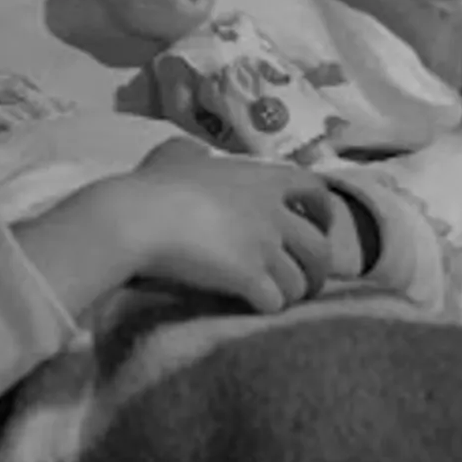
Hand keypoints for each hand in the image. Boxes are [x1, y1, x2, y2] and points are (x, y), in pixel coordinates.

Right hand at [115, 137, 339, 312]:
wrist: (137, 218)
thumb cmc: (153, 185)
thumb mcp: (178, 154)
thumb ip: (197, 153)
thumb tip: (194, 153)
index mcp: (262, 179)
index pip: (316, 190)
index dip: (324, 211)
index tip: (318, 226)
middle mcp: (272, 213)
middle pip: (319, 247)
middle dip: (317, 269)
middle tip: (303, 281)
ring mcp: (264, 247)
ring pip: (300, 281)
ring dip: (292, 294)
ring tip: (278, 301)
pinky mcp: (250, 279)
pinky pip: (275, 302)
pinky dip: (268, 308)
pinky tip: (253, 309)